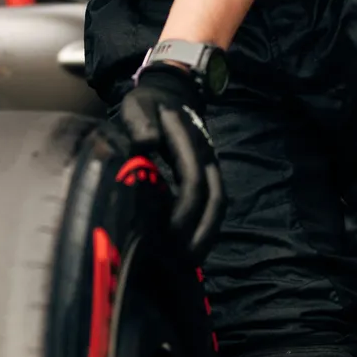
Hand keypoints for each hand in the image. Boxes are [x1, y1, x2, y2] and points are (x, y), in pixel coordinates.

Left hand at [116, 61, 224, 257]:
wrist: (168, 92)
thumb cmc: (147, 104)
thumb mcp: (137, 105)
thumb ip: (140, 122)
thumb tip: (147, 143)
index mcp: (189, 140)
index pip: (193, 181)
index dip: (183, 210)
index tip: (166, 234)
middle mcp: (206, 156)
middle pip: (215, 199)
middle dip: (200, 233)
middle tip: (179, 261)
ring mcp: (210, 166)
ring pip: (218, 205)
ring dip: (207, 235)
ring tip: (188, 263)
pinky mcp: (207, 175)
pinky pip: (213, 203)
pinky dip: (205, 228)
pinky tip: (190, 248)